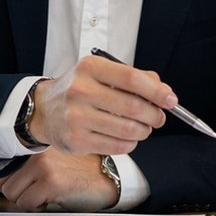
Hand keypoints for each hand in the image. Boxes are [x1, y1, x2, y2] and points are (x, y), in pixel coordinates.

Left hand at [0, 149, 119, 211]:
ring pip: (12, 195)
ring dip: (28, 200)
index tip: (18, 182)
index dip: (5, 180)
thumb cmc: (76, 170)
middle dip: (18, 192)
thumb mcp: (48, 160)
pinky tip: (53, 197)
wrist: (106, 178)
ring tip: (47, 191)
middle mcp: (36, 150)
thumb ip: (22, 163)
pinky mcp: (52, 182)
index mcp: (33, 142)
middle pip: (2, 183)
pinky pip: (27, 204)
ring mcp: (44, 165)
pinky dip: (38, 207)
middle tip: (38, 189)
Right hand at [29, 55, 172, 155]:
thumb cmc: (79, 89)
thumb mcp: (100, 73)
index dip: (157, 91)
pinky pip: (117, 147)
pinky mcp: (76, 140)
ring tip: (143, 128)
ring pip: (128, 130)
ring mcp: (77, 117)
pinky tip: (127, 138)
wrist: (44, 110)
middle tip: (158, 118)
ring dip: (144, 131)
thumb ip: (133, 78)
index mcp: (90, 68)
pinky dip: (130, 144)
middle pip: (134, 107)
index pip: (132, 79)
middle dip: (154, 115)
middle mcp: (81, 91)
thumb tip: (163, 90)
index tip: (170, 100)